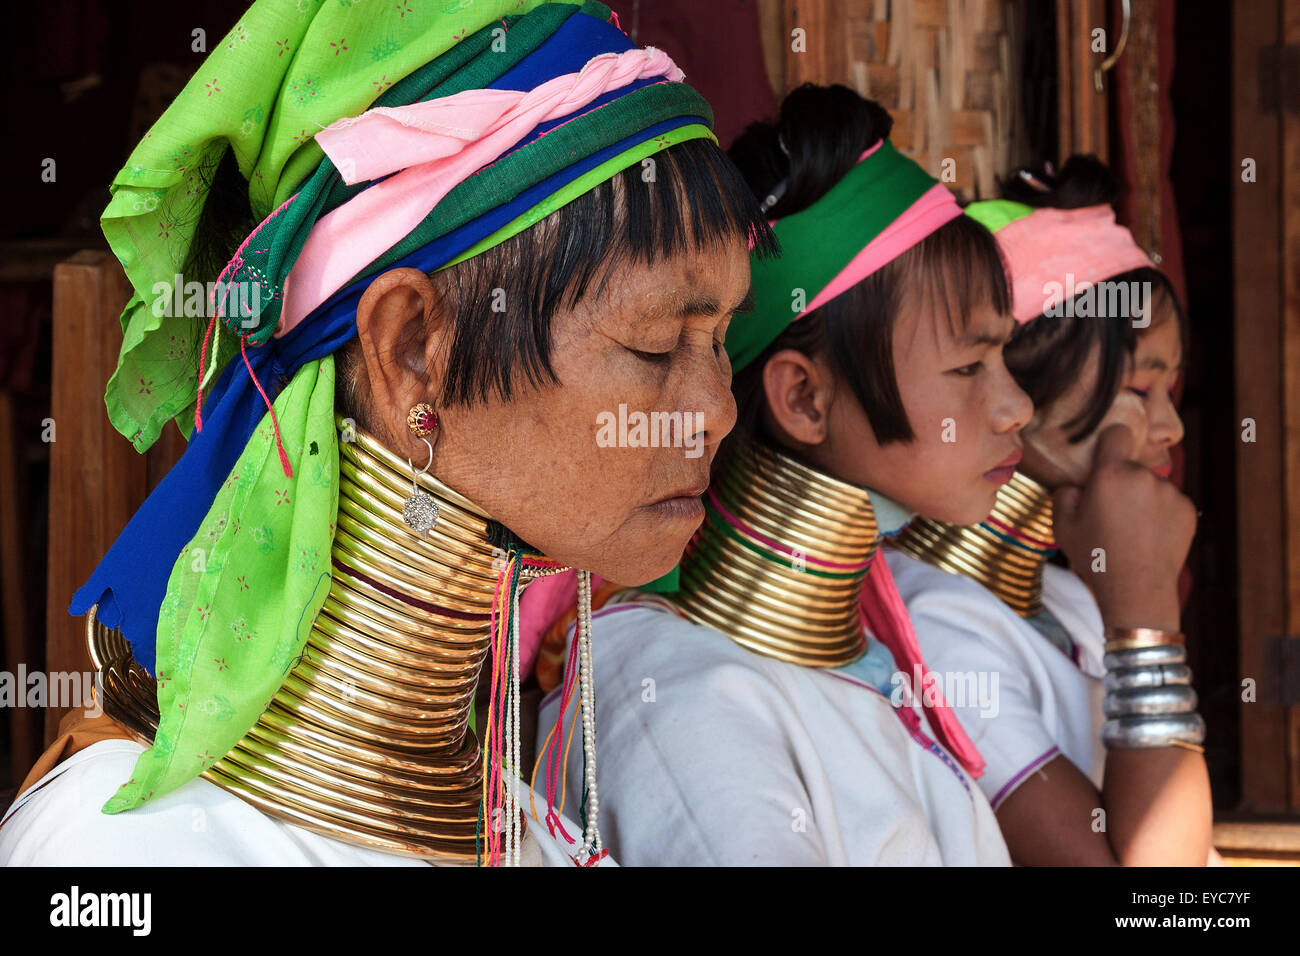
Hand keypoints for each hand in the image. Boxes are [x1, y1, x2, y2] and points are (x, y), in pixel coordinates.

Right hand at [1051, 423, 1195, 630]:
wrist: (1137, 591)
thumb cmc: (1095, 558)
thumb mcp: (1062, 526)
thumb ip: (1065, 494)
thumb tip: (1077, 485)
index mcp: (1111, 474)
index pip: (1117, 433)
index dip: (1110, 442)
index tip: (1106, 455)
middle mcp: (1144, 476)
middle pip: (1132, 466)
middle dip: (1123, 482)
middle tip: (1112, 512)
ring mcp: (1170, 493)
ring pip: (1152, 486)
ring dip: (1143, 499)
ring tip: (1133, 530)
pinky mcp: (1187, 511)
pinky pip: (1170, 503)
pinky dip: (1161, 515)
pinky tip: (1150, 538)